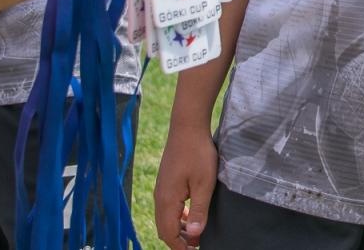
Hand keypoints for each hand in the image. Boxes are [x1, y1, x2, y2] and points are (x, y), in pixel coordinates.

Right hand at [154, 121, 219, 248]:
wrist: (187, 126)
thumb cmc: (198, 153)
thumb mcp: (204, 184)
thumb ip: (199, 211)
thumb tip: (194, 236)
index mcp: (167, 201)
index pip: (168, 234)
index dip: (181, 247)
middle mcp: (160, 197)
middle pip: (164, 229)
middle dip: (179, 240)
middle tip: (197, 244)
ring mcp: (161, 189)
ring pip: (166, 218)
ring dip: (179, 228)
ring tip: (197, 232)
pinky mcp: (165, 182)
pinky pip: (168, 207)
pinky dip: (178, 216)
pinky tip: (191, 214)